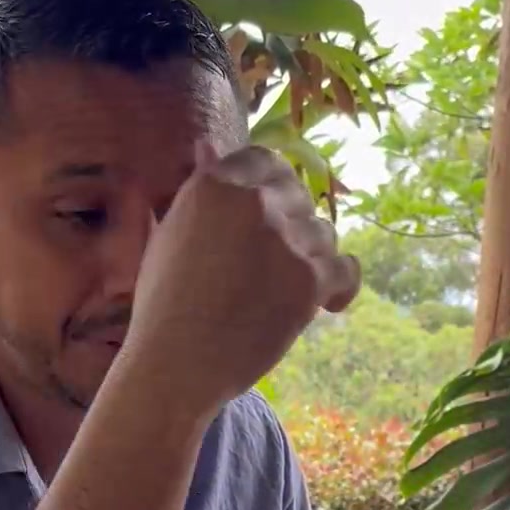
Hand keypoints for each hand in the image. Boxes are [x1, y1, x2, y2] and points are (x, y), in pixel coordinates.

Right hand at [122, 142, 361, 414]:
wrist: (176, 364)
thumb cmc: (163, 306)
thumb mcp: (170, 234)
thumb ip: (198, 190)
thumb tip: (207, 145)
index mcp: (214, 185)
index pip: (265, 161)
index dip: (272, 187)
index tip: (268, 214)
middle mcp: (253, 202)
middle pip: (298, 195)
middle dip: (291, 224)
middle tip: (272, 262)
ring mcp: (285, 239)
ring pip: (322, 233)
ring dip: (310, 257)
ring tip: (283, 290)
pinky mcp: (310, 279)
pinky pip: (346, 268)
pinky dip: (340, 285)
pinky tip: (326, 303)